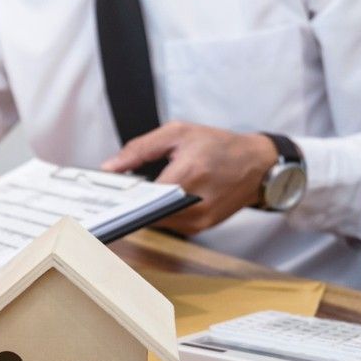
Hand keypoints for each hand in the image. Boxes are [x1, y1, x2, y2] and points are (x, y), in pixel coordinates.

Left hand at [102, 121, 277, 234]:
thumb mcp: (178, 133)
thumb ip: (140, 149)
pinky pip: (169, 225)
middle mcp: (196, 202)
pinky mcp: (201, 228)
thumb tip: (110, 167)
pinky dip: (159, 214)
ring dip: (144, 210)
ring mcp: (200, 219)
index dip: (122, 196)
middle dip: (130, 203)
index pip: (144, 194)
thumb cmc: (220, 145)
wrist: (257, 164)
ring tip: (136, 195)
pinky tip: (156, 201)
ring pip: (156, 221)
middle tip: (115, 194)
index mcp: (189, 173)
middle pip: (147, 211)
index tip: (103, 196)